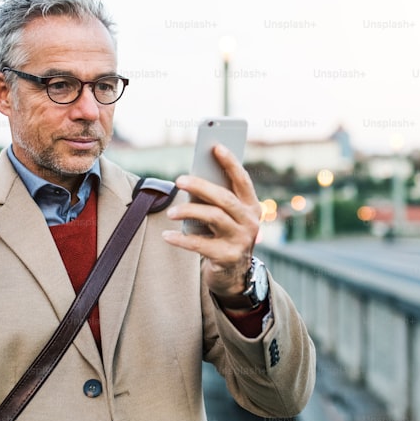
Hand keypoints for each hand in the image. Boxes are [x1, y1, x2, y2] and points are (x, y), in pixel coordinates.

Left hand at [162, 144, 262, 307]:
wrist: (234, 274)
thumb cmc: (224, 235)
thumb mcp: (226, 216)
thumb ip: (216, 198)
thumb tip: (192, 179)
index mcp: (252, 206)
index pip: (242, 180)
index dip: (230, 162)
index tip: (216, 146)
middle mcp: (250, 222)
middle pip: (224, 198)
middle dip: (201, 186)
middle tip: (179, 180)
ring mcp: (241, 240)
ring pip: (214, 217)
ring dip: (189, 211)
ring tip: (170, 212)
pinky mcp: (227, 257)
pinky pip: (200, 244)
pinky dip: (181, 239)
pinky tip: (167, 235)